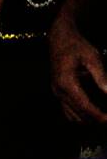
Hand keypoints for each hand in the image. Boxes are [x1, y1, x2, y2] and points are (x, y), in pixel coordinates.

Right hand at [49, 7, 106, 123]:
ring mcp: (57, 93)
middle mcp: (59, 90)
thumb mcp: (93, 58)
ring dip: (88, 119)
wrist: (59, 39)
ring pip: (73, 116)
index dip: (98, 115)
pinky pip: (68, 112)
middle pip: (78, 114)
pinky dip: (81, 115)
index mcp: (66, 82)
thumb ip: (102, 77)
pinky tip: (93, 111)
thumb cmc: (76, 46)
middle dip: (96, 119)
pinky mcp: (58, 93)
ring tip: (103, 115)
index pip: (84, 105)